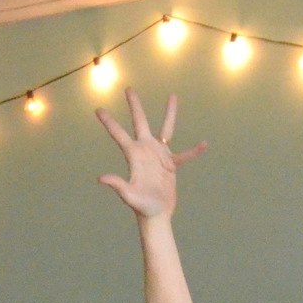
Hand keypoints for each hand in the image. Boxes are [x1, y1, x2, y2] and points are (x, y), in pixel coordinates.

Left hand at [97, 90, 205, 220]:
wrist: (156, 214)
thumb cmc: (141, 207)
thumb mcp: (129, 195)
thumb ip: (117, 185)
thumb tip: (101, 179)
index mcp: (133, 156)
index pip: (119, 135)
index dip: (109, 123)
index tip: (98, 109)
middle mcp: (145, 151)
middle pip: (140, 122)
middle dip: (135, 106)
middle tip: (128, 88)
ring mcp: (158, 156)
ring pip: (165, 130)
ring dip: (169, 114)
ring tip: (173, 96)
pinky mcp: (170, 165)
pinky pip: (184, 155)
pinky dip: (193, 151)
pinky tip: (204, 145)